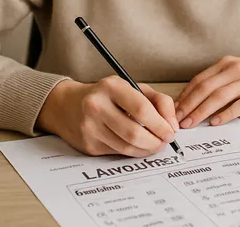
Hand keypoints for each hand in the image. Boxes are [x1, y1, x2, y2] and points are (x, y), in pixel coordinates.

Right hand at [36, 76, 178, 157]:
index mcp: (111, 86)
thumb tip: (173, 124)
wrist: (67, 105)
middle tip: (164, 141)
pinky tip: (137, 146)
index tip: (170, 131)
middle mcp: (96, 105)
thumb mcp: (133, 88)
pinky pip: (117, 153)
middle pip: (134, 132)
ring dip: (146, 149)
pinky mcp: (88, 144)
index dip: (160, 124)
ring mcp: (90, 127)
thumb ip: (159, 101)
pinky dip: (133, 152)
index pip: (141, 109)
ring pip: (127, 147)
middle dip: (156, 141)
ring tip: (154, 144)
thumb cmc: (107, 95)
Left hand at [174, 55, 239, 128]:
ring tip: (191, 124)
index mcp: (227, 63)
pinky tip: (215, 123)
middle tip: (178, 120)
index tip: (174, 110)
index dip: (185, 96)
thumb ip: (221, 81)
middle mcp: (236, 69)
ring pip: (219, 97)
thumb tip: (197, 99)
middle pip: (205, 88)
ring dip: (202, 111)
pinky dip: (225, 114)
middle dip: (189, 105)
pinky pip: (239, 104)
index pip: (200, 80)